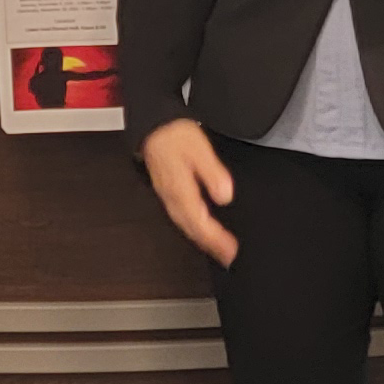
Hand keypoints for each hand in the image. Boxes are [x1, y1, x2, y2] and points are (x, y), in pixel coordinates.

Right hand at [141, 118, 237, 265]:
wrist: (153, 125)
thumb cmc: (175, 135)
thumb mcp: (200, 149)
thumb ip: (212, 173)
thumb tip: (225, 195)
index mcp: (180, 190)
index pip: (200, 222)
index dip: (215, 239)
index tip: (230, 251)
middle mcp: (172, 198)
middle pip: (192, 229)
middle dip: (210, 245)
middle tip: (228, 258)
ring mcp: (168, 196)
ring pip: (185, 225)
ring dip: (202, 239)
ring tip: (219, 249)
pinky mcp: (168, 192)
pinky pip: (181, 217)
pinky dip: (194, 228)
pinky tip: (202, 228)